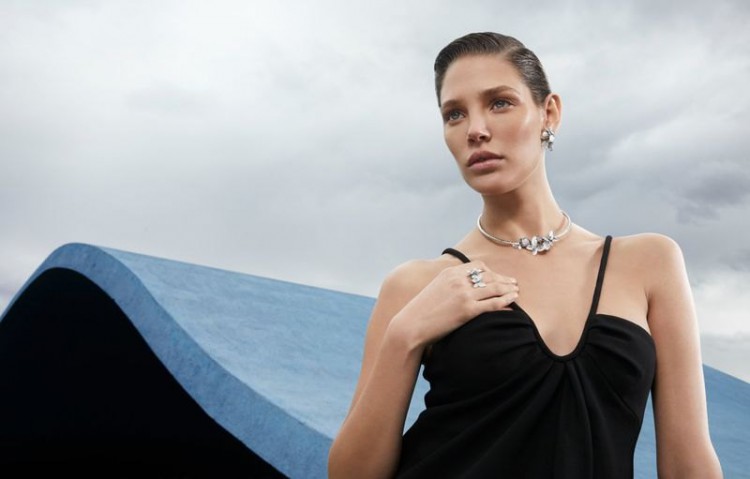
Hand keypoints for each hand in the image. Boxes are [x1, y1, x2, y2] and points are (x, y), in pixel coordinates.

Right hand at [389, 260, 518, 347]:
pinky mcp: (467, 310)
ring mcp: (464, 294)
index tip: (497, 277)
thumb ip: (449, 283)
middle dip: (503, 279)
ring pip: (494, 288)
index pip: (478, 266)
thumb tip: (462, 286)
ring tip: (516, 291)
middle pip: (489, 275)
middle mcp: (458, 280)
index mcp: (450, 273)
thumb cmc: (421, 311)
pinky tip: (513, 301)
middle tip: (514, 283)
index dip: (491, 271)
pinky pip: (493, 303)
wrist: (411, 325)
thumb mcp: (434, 289)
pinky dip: (506, 301)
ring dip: (508, 288)